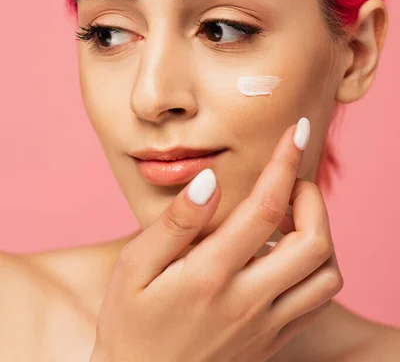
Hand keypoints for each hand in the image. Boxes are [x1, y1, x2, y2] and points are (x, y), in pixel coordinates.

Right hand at [90, 118, 342, 361]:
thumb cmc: (130, 322)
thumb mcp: (134, 268)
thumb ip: (175, 223)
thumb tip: (210, 179)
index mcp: (210, 274)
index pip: (265, 207)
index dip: (285, 163)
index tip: (295, 133)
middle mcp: (248, 301)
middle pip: (314, 241)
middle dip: (313, 197)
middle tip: (290, 181)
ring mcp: (266, 326)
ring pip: (326, 274)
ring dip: (321, 234)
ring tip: (292, 216)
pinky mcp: (273, 341)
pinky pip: (317, 302)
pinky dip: (316, 267)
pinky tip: (287, 254)